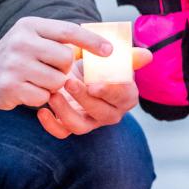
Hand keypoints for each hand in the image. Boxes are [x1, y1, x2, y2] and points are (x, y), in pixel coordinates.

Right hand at [0, 17, 113, 116]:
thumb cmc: (15, 57)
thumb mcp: (34, 38)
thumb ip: (64, 40)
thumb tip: (111, 47)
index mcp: (31, 25)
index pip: (69, 30)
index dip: (92, 42)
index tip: (110, 51)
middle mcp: (22, 41)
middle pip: (66, 59)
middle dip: (64, 69)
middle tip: (49, 68)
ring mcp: (15, 65)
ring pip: (57, 80)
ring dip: (52, 85)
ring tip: (35, 79)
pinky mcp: (10, 87)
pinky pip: (43, 97)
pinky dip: (39, 97)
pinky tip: (26, 90)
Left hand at [38, 48, 152, 137]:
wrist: (77, 70)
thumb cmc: (97, 64)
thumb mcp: (110, 57)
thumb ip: (127, 55)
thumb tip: (146, 56)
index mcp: (125, 96)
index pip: (123, 97)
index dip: (109, 92)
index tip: (93, 84)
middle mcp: (110, 113)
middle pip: (102, 113)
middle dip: (84, 99)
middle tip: (68, 82)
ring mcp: (90, 122)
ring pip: (81, 127)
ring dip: (66, 112)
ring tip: (53, 95)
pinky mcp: (72, 126)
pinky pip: (63, 132)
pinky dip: (51, 125)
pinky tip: (42, 111)